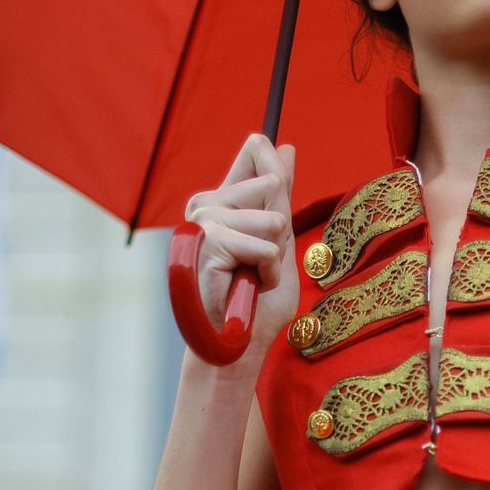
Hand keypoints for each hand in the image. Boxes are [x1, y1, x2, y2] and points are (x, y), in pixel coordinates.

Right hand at [180, 131, 298, 365]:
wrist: (235, 343)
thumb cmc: (256, 301)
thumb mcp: (278, 240)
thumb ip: (279, 195)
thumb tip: (286, 146)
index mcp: (221, 202)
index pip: (251, 156)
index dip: (269, 161)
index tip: (267, 157)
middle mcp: (206, 207)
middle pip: (272, 187)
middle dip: (281, 233)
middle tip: (259, 264)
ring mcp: (203, 224)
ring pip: (273, 220)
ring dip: (275, 259)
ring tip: (253, 279)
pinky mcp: (209, 245)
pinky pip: (265, 248)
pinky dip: (268, 273)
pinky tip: (249, 289)